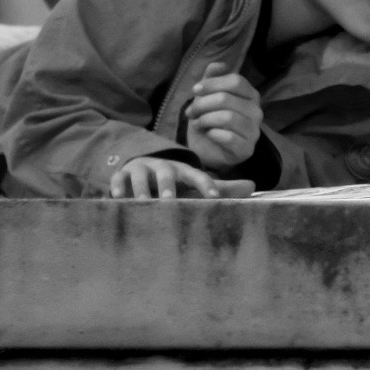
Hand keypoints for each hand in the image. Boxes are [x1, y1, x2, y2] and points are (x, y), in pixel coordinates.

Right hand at [109, 155, 254, 199]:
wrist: (142, 167)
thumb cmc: (174, 182)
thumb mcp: (195, 184)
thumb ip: (223, 187)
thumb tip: (253, 186)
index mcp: (183, 170)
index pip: (196, 174)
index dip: (205, 183)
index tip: (213, 196)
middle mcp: (162, 167)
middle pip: (166, 173)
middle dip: (168, 185)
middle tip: (170, 200)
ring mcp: (141, 169)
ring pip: (141, 176)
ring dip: (142, 188)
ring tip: (143, 202)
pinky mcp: (122, 174)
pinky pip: (118, 179)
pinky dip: (117, 187)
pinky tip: (117, 198)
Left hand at [184, 61, 262, 171]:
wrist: (209, 149)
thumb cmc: (210, 119)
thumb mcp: (208, 95)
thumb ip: (212, 78)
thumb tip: (218, 65)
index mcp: (251, 95)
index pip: (236, 81)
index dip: (213, 83)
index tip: (195, 90)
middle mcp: (256, 112)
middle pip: (227, 99)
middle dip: (202, 104)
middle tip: (190, 112)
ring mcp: (254, 131)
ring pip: (227, 117)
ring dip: (205, 119)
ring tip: (196, 123)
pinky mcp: (246, 149)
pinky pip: (227, 137)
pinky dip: (212, 134)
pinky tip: (208, 134)